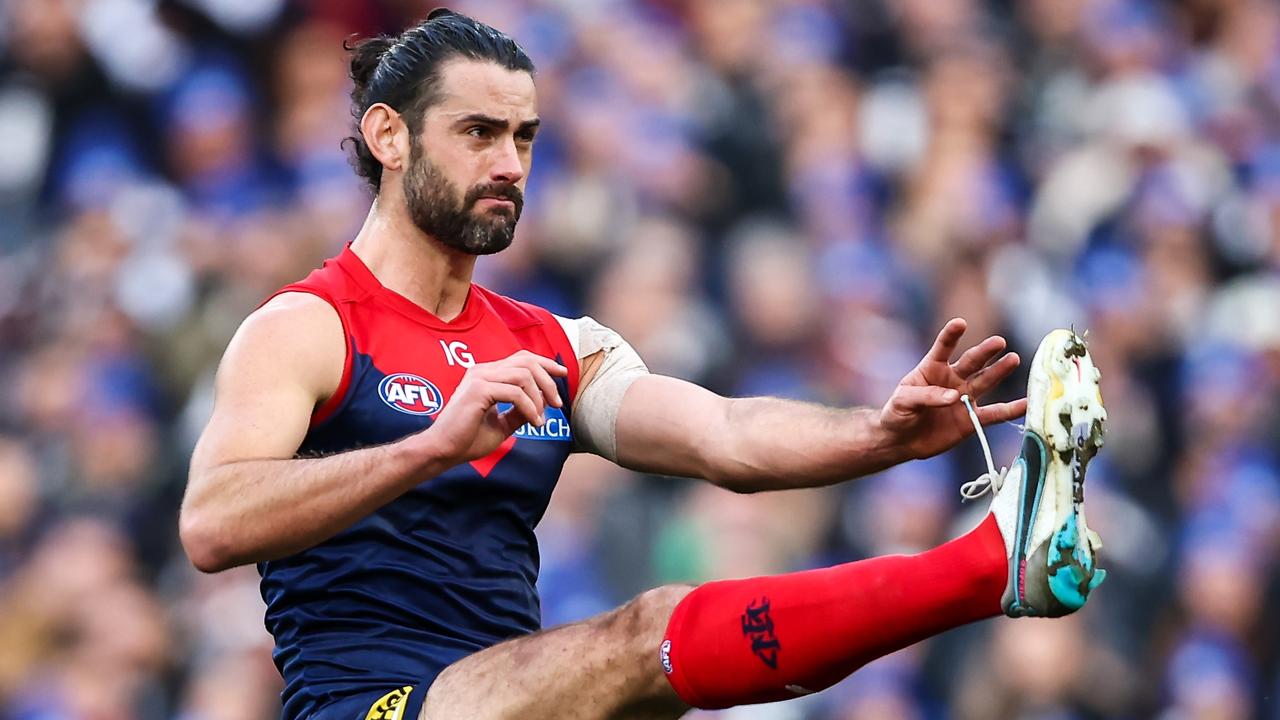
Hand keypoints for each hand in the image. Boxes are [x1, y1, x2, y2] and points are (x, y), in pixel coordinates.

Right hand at [412, 350, 567, 464]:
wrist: (443, 451)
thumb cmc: (467, 439)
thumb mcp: (502, 423)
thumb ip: (520, 411)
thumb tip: (543, 403)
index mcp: (486, 374)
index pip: (521, 358)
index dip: (545, 363)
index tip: (563, 375)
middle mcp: (482, 371)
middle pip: (526, 362)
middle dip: (548, 380)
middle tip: (557, 403)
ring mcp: (479, 378)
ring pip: (523, 375)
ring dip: (539, 397)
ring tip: (542, 418)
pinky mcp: (478, 390)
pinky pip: (515, 393)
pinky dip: (530, 408)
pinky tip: (534, 422)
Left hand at [878, 318, 1027, 460]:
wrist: (900, 441)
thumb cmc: (897, 414)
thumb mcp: (903, 401)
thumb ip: (926, 396)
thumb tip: (954, 397)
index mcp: (932, 368)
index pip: (942, 348)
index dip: (951, 336)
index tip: (960, 323)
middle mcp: (952, 379)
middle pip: (972, 362)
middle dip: (985, 352)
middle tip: (999, 342)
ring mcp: (964, 398)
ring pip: (985, 382)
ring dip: (999, 371)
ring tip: (1014, 359)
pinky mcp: (971, 420)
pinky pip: (994, 414)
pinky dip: (1011, 410)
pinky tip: (1027, 403)